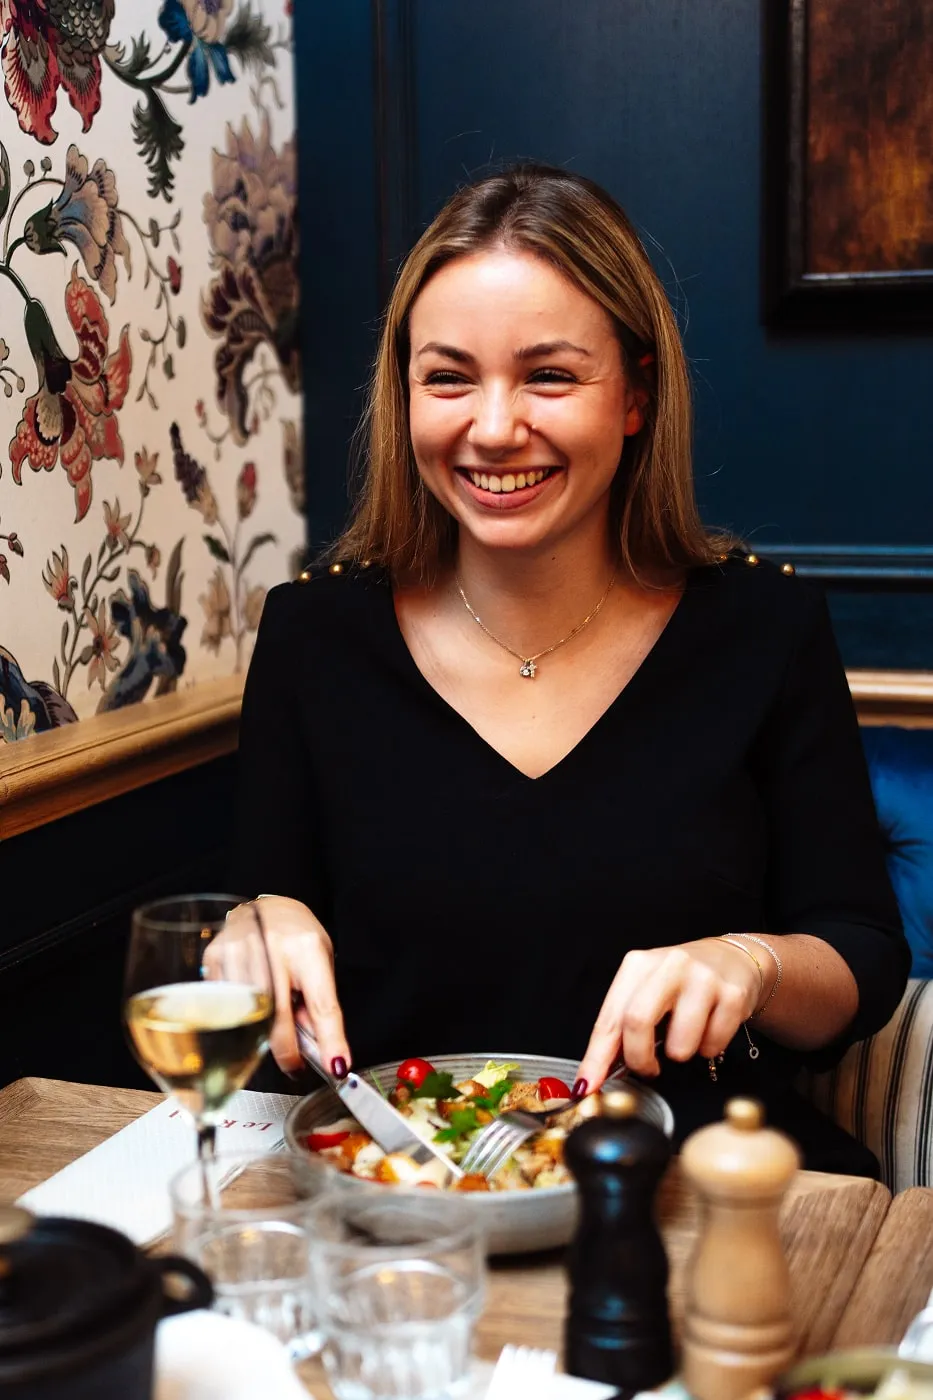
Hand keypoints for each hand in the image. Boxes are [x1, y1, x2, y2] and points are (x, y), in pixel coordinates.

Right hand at [212, 896, 349, 1073]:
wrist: (264, 907)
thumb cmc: (296, 937)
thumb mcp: (319, 963)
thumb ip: (316, 1004)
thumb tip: (317, 1051)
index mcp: (306, 948)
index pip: (322, 1004)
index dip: (330, 1041)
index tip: (336, 1068)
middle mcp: (271, 948)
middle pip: (278, 1018)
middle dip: (288, 1053)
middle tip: (294, 1066)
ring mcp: (239, 953)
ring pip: (248, 1018)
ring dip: (261, 1035)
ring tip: (271, 1026)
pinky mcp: (214, 960)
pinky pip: (225, 1008)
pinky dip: (239, 1018)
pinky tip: (247, 1006)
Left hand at [575, 938, 761, 1091]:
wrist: (732, 960)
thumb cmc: (681, 983)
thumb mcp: (646, 993)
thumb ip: (622, 1027)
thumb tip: (596, 1074)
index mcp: (638, 965)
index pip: (610, 1017)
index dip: (597, 1056)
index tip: (588, 1086)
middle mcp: (669, 965)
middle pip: (638, 1022)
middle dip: (639, 1059)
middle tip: (647, 1069)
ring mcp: (702, 978)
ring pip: (680, 1044)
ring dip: (680, 1054)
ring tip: (685, 1037)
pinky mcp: (732, 994)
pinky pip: (711, 1045)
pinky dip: (707, 1049)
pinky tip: (708, 1028)